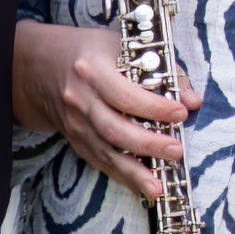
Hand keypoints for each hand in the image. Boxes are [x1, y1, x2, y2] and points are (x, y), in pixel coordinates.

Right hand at [11, 18, 199, 197]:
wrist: (42, 67)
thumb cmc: (92, 51)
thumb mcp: (123, 46)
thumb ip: (163, 70)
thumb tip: (192, 100)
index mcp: (92, 70)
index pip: (125, 94)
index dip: (154, 107)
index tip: (180, 113)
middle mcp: (80, 99)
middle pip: (114, 128)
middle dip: (147, 144)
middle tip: (176, 151)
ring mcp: (75, 123)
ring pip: (105, 152)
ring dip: (134, 172)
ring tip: (158, 187)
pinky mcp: (75, 140)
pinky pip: (99, 161)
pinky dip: (121, 176)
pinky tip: (141, 186)